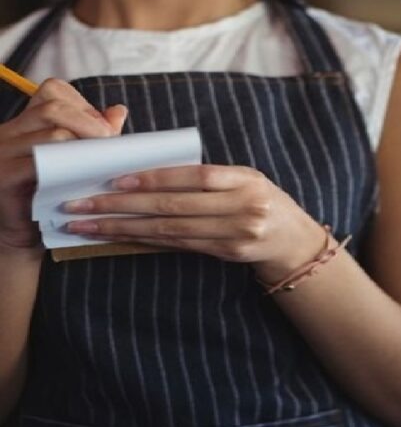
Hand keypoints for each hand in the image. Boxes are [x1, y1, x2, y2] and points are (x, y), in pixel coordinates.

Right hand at [0, 78, 126, 251]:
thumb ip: (95, 134)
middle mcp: (7, 132)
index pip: (53, 91)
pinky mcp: (3, 176)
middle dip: (90, 124)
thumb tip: (118, 111)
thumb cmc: (53, 195)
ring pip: (51, 133)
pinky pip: (40, 162)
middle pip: (53, 107)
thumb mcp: (76, 160)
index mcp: (24, 123)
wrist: (24, 235)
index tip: (103, 130)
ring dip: (85, 146)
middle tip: (110, 144)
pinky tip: (84, 177)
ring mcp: (1, 153)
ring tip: (101, 162)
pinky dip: (68, 166)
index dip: (84, 105)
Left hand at [64, 164, 326, 280]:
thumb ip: (207, 177)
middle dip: (123, 205)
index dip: (155, 178)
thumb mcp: (244, 178)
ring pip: (170, 231)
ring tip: (88, 225)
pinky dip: (146, 240)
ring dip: (124, 228)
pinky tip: (120, 236)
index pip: (194, 177)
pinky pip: (179, 246)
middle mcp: (243, 207)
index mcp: (246, 179)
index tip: (115, 179)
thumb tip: (149, 172)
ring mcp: (236, 235)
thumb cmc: (261, 200)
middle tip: (82, 204)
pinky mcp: (227, 254)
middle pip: (174, 207)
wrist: (293, 238)